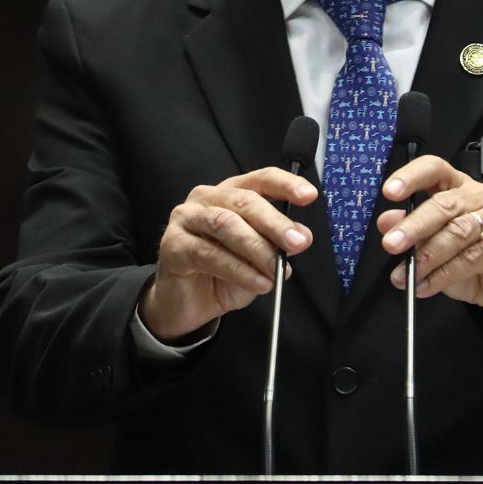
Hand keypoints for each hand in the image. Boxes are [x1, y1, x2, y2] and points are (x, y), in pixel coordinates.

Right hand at [140, 168, 316, 342]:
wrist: (188, 304)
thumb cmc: (223, 273)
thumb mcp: (257, 259)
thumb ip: (275, 245)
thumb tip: (300, 238)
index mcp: (231, 193)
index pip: (260, 179)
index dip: (285, 184)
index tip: (309, 195)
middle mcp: (207, 198)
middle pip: (244, 201)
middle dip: (275, 222)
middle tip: (298, 242)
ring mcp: (186, 219)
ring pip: (226, 224)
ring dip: (257, 248)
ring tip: (277, 270)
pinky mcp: (172, 245)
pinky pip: (209, 255)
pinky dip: (238, 270)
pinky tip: (259, 282)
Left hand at [376, 156, 482, 326]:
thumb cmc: (472, 260)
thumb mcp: (435, 244)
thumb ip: (412, 230)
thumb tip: (386, 222)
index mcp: (460, 186)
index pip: (435, 169)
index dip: (412, 177)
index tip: (389, 192)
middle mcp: (482, 195)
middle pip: (444, 204)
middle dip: (414, 226)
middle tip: (391, 244)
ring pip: (458, 233)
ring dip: (427, 256)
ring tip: (406, 275)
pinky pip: (472, 259)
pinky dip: (444, 275)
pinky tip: (426, 285)